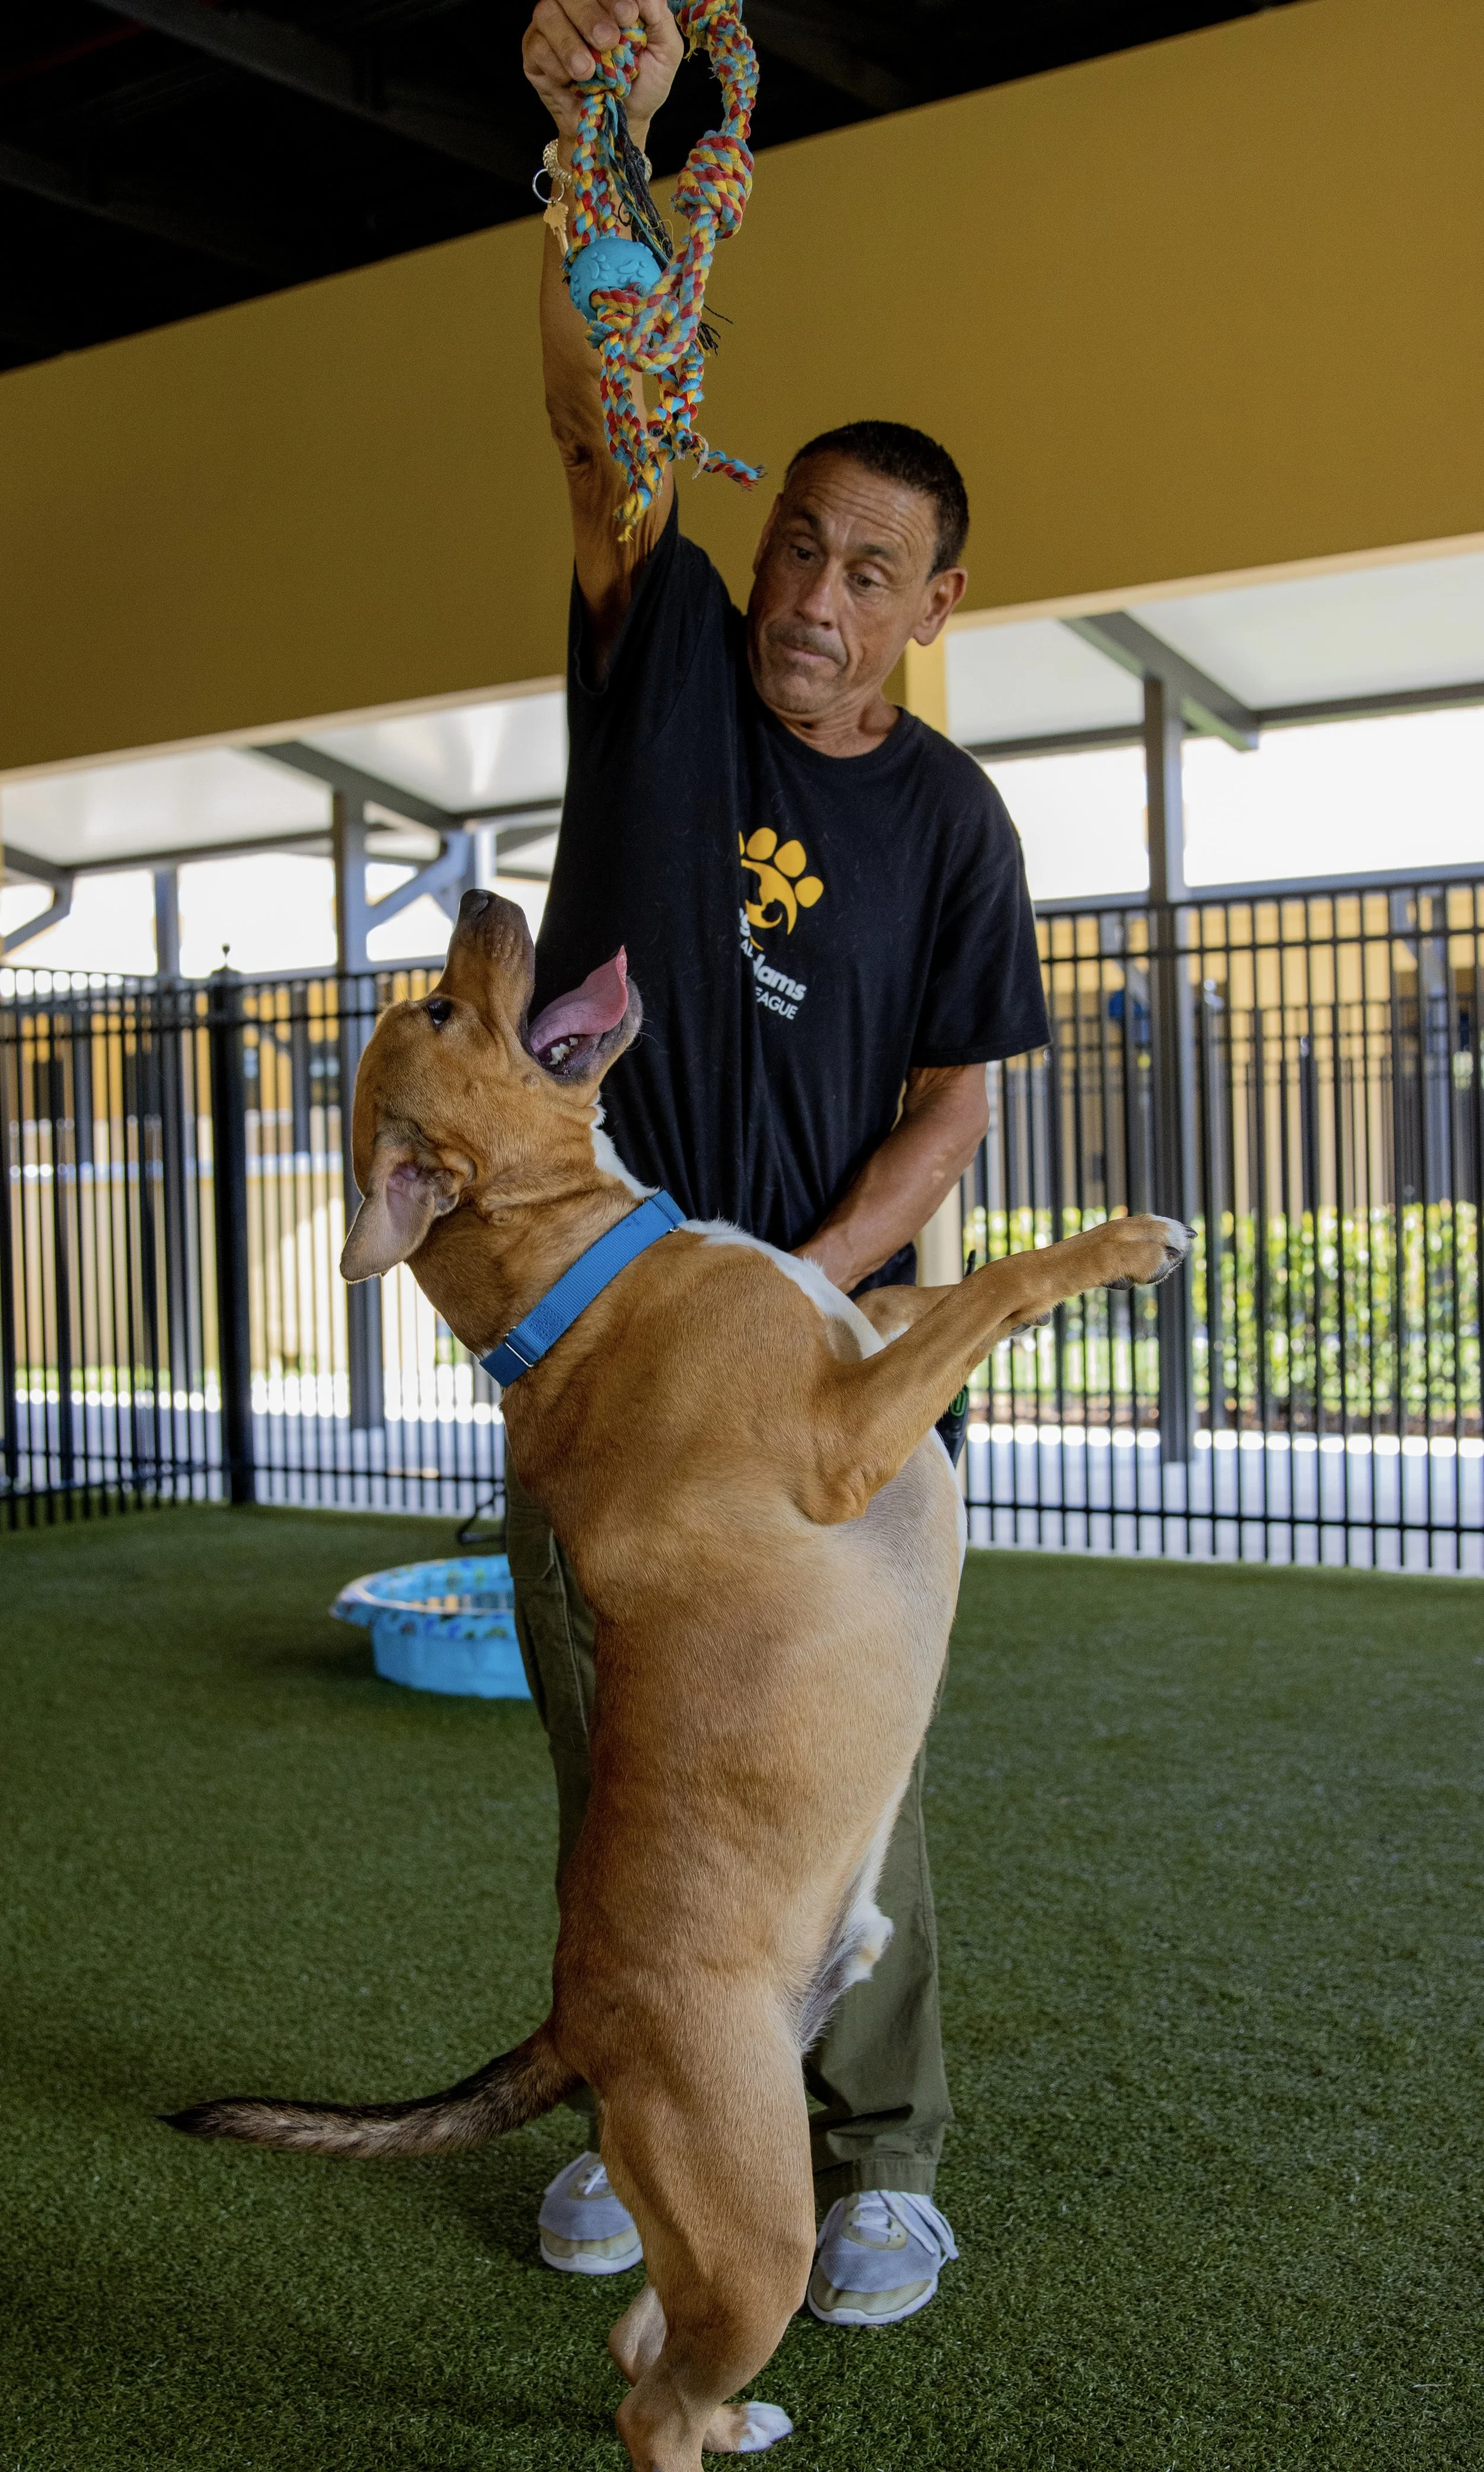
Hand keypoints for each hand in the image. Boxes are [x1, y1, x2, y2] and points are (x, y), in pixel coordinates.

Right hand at [522, 0, 683, 143]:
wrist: (621, 124)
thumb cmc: (641, 84)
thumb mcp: (664, 51)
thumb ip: (658, 17)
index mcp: (604, 0)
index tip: (628, 16)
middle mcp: (575, 7)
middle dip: (589, 15)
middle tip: (608, 41)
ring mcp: (551, 27)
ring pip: (547, 13)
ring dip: (568, 42)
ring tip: (588, 70)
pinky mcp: (535, 54)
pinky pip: (536, 46)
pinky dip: (555, 65)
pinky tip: (572, 82)